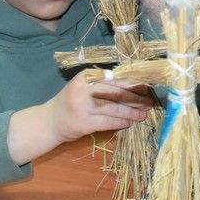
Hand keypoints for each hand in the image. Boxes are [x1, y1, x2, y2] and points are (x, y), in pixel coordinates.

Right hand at [7, 73, 152, 164]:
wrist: (50, 121)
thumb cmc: (73, 101)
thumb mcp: (86, 86)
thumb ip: (105, 84)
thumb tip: (136, 85)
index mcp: (86, 76)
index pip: (115, 78)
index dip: (133, 83)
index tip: (147, 87)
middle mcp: (84, 89)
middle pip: (116, 92)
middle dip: (135, 98)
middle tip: (149, 102)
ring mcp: (83, 106)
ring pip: (114, 108)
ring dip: (132, 112)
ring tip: (144, 114)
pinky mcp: (84, 122)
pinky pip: (108, 122)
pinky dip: (121, 122)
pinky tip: (130, 123)